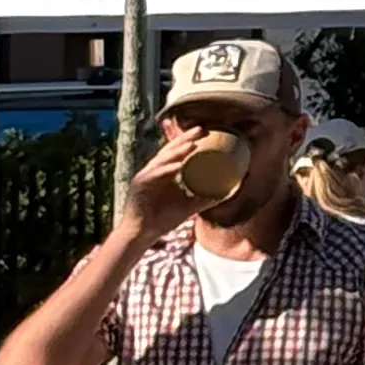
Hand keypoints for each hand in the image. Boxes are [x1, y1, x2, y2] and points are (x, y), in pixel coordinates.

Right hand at [125, 127, 208, 242]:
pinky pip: (154, 175)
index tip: (206, 131)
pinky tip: (178, 166)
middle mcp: (155, 171)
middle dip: (185, 138)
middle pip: (170, 150)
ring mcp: (146, 176)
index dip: (189, 141)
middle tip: (200, 129)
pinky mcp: (139, 185)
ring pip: (162, 159)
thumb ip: (205, 199)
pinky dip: (166, 170)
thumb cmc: (163, 220)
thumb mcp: (188, 207)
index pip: (177, 152)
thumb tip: (225, 194)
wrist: (142, 235)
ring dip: (177, 151)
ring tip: (192, 144)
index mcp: (165, 173)